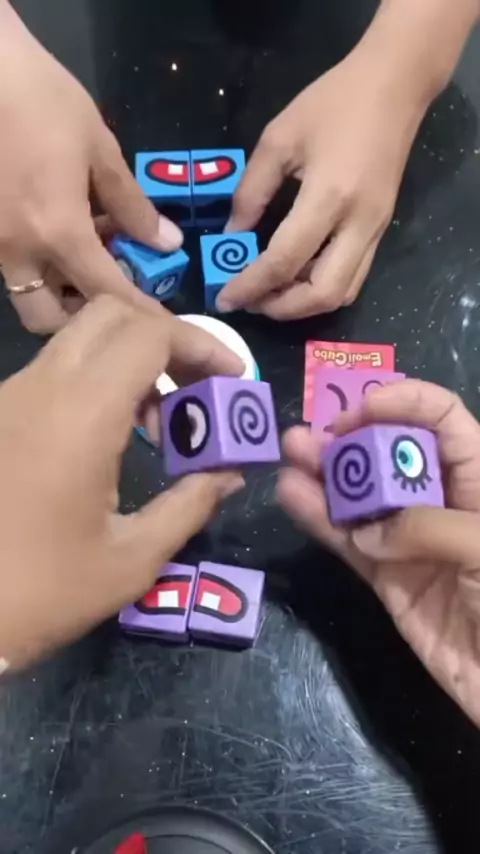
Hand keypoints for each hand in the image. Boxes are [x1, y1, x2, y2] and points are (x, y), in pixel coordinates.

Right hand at [0, 9, 182, 333]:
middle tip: (107, 290)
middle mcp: (19, 251)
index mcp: (57, 233)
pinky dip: (39, 264)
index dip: (138, 315)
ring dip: (58, 291)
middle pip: (46, 317)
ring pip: (25, 293)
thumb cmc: (44, 100)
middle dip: (78, 317)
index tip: (160, 328)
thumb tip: (166, 243)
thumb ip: (132, 205)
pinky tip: (58, 231)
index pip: (106, 295)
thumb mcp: (100, 150)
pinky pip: (12, 265)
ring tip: (87, 254)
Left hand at [0, 296, 243, 669]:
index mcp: (80, 416)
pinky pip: (57, 369)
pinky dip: (99, 379)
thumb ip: (190, 505)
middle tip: (196, 387)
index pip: (149, 334)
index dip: (200, 345)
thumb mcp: (131, 559)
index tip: (232, 381)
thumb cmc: (42, 592)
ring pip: (81, 339)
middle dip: (166, 338)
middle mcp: (41, 388)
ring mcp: (11, 397)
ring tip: (160, 423)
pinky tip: (114, 435)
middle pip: (112, 314)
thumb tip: (229, 474)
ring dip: (132, 360)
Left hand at [217, 48, 425, 318]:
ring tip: (270, 294)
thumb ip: (251, 191)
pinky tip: (296, 277)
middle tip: (250, 301)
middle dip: (281, 307)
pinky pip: (353, 278)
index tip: (224, 298)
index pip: (284, 260)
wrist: (396, 86)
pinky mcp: (381, 231)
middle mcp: (357, 223)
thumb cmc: (333, 103)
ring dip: (303, 305)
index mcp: (328, 196)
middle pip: (322, 294)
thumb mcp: (278, 138)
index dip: (251, 286)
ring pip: (342, 293)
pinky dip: (321, 289)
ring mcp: (375, 231)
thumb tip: (231, 235)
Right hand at [277, 380, 479, 726]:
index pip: (442, 418)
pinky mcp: (388, 578)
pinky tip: (292, 496)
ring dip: (325, 472)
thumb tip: (369, 533)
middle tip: (308, 436)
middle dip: (350, 437)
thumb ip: (425, 526)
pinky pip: (349, 542)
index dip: (402, 403)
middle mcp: (442, 499)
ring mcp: (410, 539)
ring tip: (291, 452)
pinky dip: (321, 520)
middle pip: (391, 452)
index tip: (359, 411)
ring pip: (362, 495)